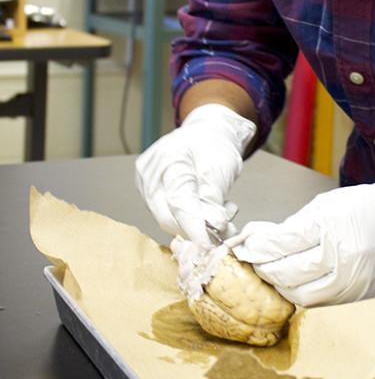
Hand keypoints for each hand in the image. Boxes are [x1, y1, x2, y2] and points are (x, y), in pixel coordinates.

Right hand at [134, 104, 255, 246]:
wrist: (207, 133)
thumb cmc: (215, 145)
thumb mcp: (223, 168)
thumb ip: (215, 199)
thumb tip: (214, 227)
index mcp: (169, 158)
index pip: (179, 201)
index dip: (194, 227)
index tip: (208, 245)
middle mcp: (150, 171)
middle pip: (168, 216)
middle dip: (197, 230)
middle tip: (226, 228)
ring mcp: (145, 182)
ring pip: (168, 219)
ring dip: (197, 225)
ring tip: (221, 211)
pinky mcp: (148, 193)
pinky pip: (167, 214)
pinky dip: (190, 219)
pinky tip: (208, 209)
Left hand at [229, 175, 374, 305]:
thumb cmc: (369, 209)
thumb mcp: (328, 206)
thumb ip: (293, 226)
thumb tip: (259, 239)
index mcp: (332, 226)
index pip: (282, 243)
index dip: (257, 247)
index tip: (244, 246)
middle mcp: (341, 257)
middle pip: (286, 273)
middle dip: (263, 269)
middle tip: (252, 262)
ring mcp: (350, 282)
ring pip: (299, 296)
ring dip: (278, 287)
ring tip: (270, 275)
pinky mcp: (355, 298)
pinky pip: (318, 304)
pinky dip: (300, 296)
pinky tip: (292, 286)